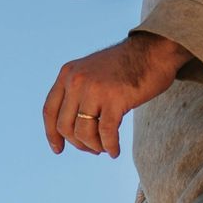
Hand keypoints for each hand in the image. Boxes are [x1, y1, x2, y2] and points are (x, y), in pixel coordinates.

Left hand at [43, 30, 190, 158]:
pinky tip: (115, 151)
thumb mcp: (92, 72)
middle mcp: (77, 80)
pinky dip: (110, 146)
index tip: (58, 149)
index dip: (51, 134)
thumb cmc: (126, 66)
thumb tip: (72, 129)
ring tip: (105, 148)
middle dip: (78, 143)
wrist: (153, 50)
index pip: (49, 110)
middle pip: (65, 126)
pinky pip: (106, 133)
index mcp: (68, 73)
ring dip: (94, 146)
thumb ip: (78, 92)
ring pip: (83, 133)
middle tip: (93, 148)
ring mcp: (95, 89)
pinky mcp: (114, 99)